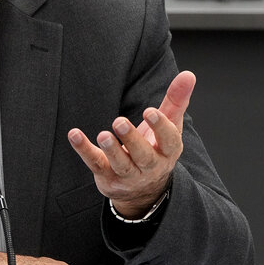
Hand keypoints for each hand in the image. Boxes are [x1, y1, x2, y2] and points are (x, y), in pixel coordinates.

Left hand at [67, 70, 194, 217]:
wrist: (143, 190)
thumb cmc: (156, 148)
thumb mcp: (169, 126)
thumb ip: (176, 101)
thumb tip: (189, 74)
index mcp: (167, 152)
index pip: (169, 141)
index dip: (161, 127)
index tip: (150, 112)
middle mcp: (150, 166)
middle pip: (143, 155)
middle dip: (132, 140)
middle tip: (119, 122)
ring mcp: (128, 175)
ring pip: (121, 164)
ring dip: (111, 150)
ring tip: (103, 134)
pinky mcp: (107, 177)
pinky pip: (95, 164)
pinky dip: (84, 150)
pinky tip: (74, 134)